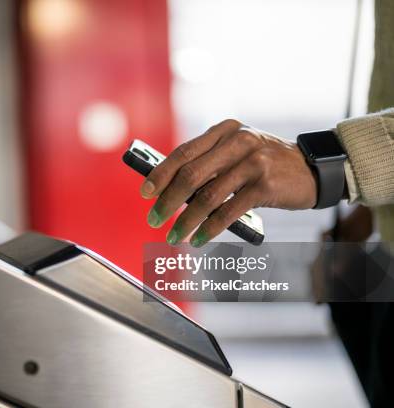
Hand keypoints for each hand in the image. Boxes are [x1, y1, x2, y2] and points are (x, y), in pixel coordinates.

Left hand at [140, 119, 317, 245]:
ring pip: (207, 196)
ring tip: (174, 236)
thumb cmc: (265, 165)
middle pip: (191, 174)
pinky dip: (209, 228)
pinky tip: (198, 239)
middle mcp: (237, 141)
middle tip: (154, 219)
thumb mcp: (237, 153)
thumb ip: (209, 165)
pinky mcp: (265, 185)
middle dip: (167, 201)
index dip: (161, 173)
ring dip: (186, 220)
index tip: (145, 192)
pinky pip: (228, 211)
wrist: (313, 169)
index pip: (183, 152)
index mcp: (224, 131)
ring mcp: (253, 162)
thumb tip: (170, 192)